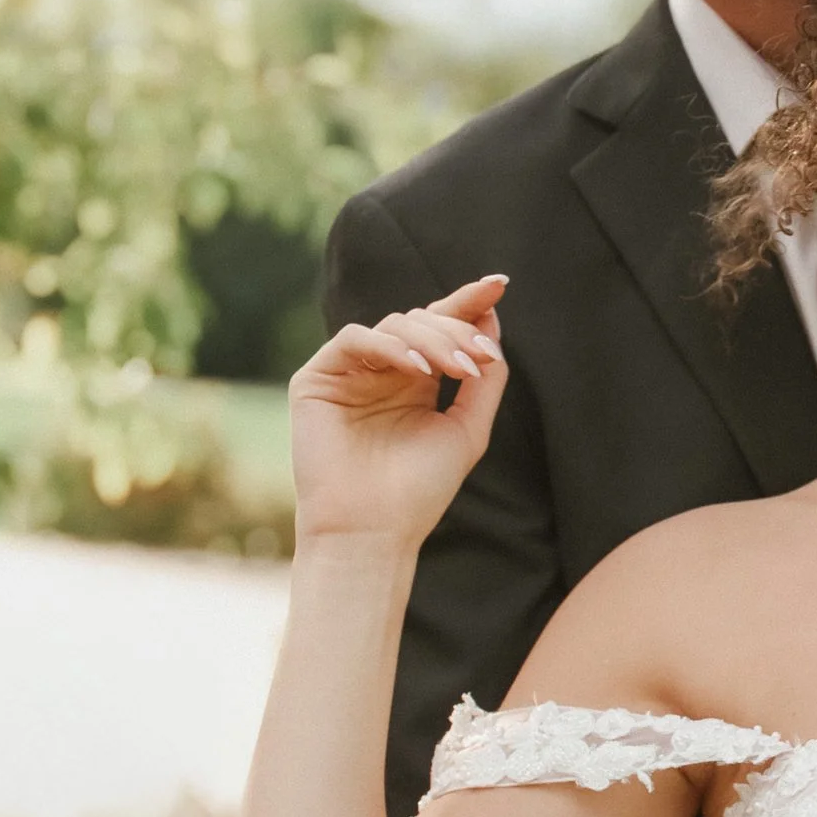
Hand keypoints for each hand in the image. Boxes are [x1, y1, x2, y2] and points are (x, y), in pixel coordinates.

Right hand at [290, 273, 507, 549]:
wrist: (373, 532)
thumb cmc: (418, 491)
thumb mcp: (468, 428)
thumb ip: (485, 378)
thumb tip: (492, 320)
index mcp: (412, 381)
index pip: (440, 329)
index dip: (468, 303)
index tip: (500, 284)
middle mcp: (380, 372)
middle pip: (420, 321)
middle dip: (457, 330)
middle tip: (481, 356)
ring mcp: (347, 373)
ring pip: (393, 325)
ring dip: (433, 339)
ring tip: (460, 368)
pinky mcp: (316, 379)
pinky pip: (355, 339)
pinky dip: (391, 347)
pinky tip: (420, 370)